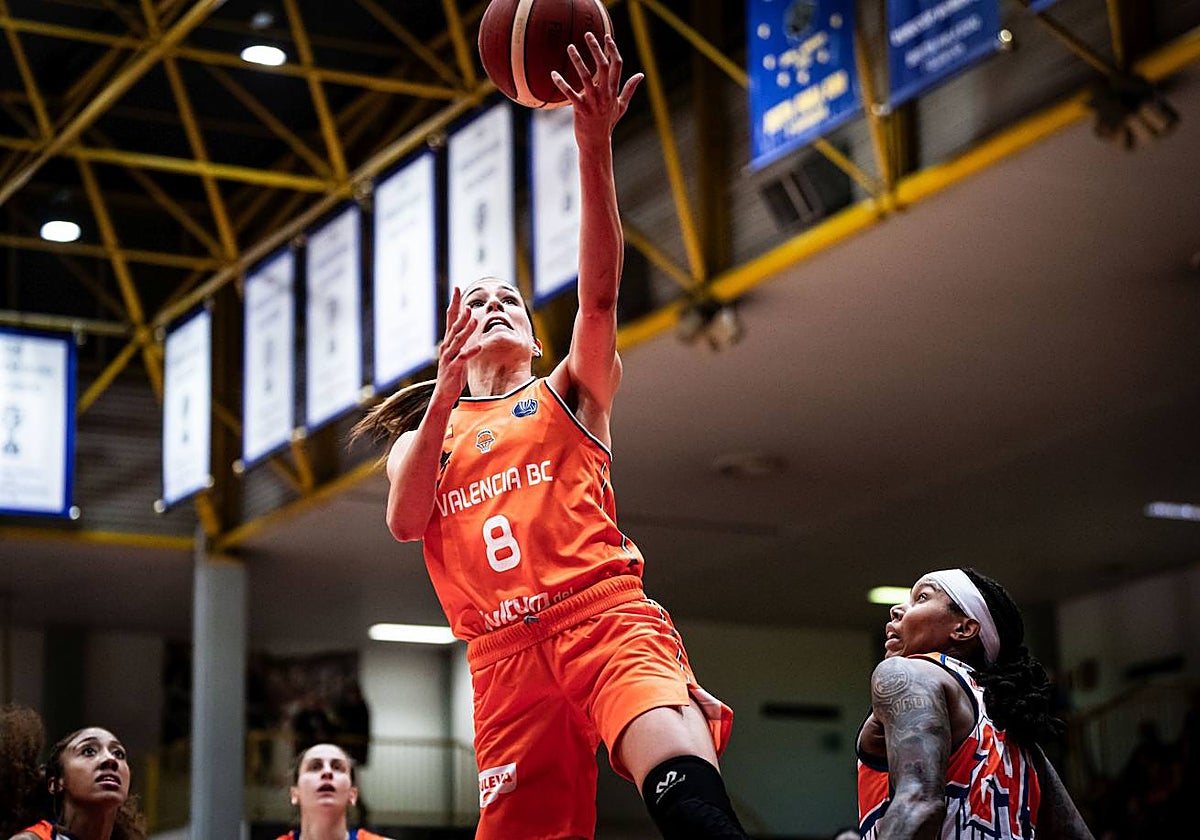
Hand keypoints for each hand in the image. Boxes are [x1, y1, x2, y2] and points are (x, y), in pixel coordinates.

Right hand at [433, 286, 479, 402]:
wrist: (444, 393)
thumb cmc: (453, 372)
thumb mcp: (458, 352)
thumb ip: (462, 339)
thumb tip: (469, 325)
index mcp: (449, 340)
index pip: (451, 317)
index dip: (454, 303)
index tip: (457, 288)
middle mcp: (447, 346)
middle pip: (454, 326)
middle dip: (460, 313)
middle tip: (467, 302)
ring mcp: (449, 356)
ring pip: (458, 340)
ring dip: (467, 330)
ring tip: (475, 319)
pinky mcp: (454, 368)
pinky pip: (463, 358)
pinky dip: (471, 352)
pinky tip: (479, 346)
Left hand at [551, 32, 642, 136]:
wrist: (597, 143)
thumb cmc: (608, 123)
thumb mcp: (621, 106)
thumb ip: (630, 89)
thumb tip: (641, 75)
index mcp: (613, 91)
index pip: (616, 65)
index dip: (612, 50)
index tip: (606, 37)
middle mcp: (605, 94)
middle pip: (602, 66)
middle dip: (596, 49)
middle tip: (587, 34)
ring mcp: (593, 102)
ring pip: (585, 77)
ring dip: (577, 60)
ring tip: (570, 47)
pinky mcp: (580, 109)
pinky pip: (570, 94)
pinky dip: (561, 83)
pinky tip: (553, 73)